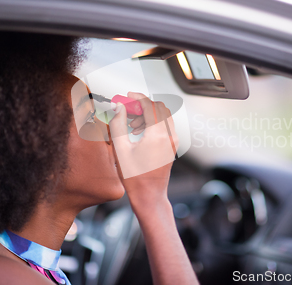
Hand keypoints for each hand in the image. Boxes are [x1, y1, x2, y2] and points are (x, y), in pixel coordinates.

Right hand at [108, 92, 178, 211]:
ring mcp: (173, 140)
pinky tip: (138, 131)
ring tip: (130, 124)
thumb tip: (118, 107)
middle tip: (127, 109)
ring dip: (147, 114)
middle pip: (159, 107)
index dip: (137, 98)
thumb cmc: (134, 177)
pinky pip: (165, 125)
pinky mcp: (172, 145)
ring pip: (163, 115)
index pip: (150, 106)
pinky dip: (153, 122)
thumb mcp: (121, 149)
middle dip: (142, 105)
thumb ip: (118, 124)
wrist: (149, 195)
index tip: (126, 96)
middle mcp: (169, 136)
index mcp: (157, 135)